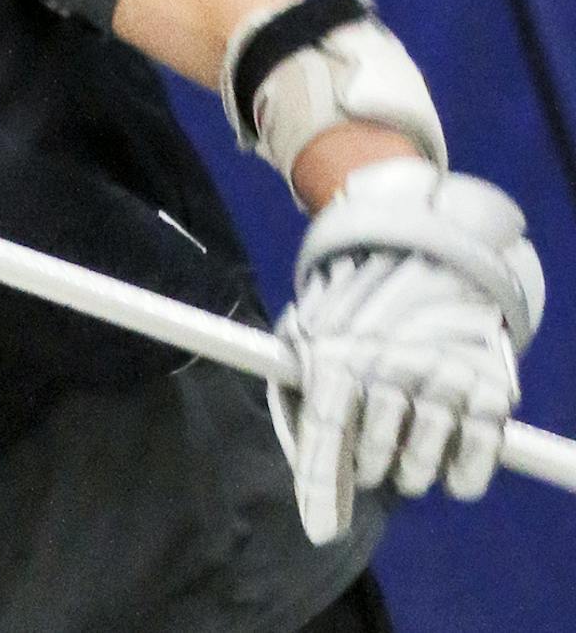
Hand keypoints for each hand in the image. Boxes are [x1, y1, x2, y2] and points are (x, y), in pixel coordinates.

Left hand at [271, 159, 545, 542]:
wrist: (429, 258)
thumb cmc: (354, 313)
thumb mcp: (306, 337)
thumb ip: (295, 399)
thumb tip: (304, 472)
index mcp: (340, 353)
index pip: (326, 432)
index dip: (321, 486)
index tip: (322, 529)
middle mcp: (392, 367)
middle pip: (375, 457)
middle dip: (369, 468)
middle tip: (371, 454)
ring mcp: (445, 378)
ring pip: (422, 467)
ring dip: (411, 472)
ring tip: (407, 447)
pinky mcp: (491, 387)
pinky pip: (476, 461)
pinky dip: (462, 477)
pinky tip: (450, 468)